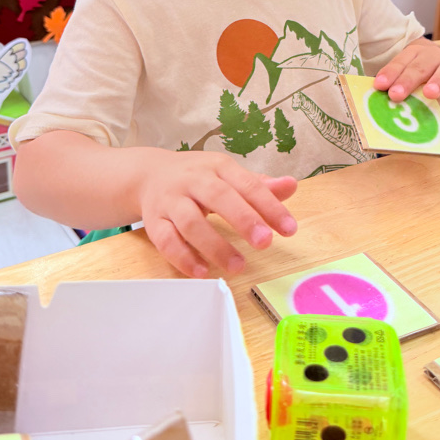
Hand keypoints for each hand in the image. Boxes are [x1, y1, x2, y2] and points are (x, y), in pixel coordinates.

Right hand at [134, 148, 297, 277]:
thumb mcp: (228, 174)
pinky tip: (203, 272)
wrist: (149, 174)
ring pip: (190, 222)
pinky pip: (166, 241)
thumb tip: (291, 185)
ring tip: (237, 266)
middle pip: (218, 197)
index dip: (269, 206)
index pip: (247, 184)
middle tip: (265, 242)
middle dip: (243, 219)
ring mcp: (171, 201)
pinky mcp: (154, 221)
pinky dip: (183, 258)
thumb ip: (259, 185)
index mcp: (218, 167)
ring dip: (215, 246)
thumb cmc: (198, 177)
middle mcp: (193, 181)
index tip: (289, 228)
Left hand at [374, 38, 439, 115]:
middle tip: (396, 94)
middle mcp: (435, 58)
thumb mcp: (408, 85)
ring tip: (429, 93)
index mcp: (415, 54)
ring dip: (437, 81)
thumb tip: (378, 106)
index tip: (379, 85)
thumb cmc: (420, 84)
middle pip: (420, 66)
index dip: (390, 73)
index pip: (401, 62)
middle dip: (407, 80)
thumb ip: (397, 91)